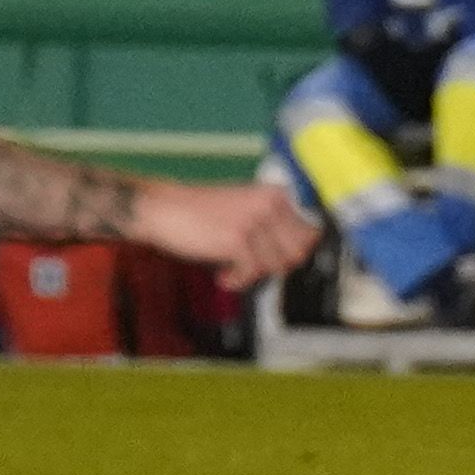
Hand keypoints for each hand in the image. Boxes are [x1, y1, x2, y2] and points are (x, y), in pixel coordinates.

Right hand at [137, 176, 319, 284]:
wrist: (165, 208)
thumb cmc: (200, 210)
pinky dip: (236, 281)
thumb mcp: (245, 207)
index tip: (281, 260)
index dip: (296, 252)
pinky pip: (251, 274)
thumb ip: (273, 224)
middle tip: (254, 265)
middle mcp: (269, 205)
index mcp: (274, 194)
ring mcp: (254, 222)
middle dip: (276, 265)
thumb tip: (300, 251)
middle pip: (297, 253)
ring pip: (274, 267)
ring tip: (233, 268)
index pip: (310, 232)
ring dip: (252, 274)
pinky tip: (223, 275)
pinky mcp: (237, 240)